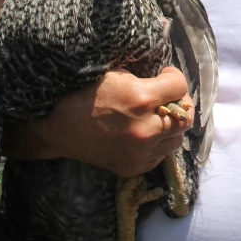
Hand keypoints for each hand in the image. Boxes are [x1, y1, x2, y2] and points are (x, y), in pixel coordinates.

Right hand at [3, 67, 192, 177]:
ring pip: (176, 138)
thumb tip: (167, 78)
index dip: (173, 77)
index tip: (164, 75)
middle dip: (177, 102)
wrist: (55, 125)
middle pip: (185, 116)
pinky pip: (161, 154)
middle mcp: (145, 129)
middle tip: (164, 96)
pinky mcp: (134, 167)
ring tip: (154, 115)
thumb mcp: (116, 72)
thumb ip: (146, 76)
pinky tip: (143, 132)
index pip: (180, 86)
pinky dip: (157, 143)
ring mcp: (140, 153)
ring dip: (170, 124)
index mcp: (140, 99)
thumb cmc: (83, 91)